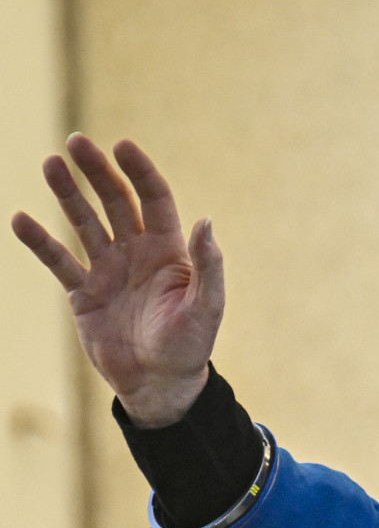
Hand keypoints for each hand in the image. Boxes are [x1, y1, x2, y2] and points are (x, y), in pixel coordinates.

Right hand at [13, 135, 222, 426]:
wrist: (158, 384)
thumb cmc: (190, 346)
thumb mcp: (206, 307)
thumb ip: (208, 265)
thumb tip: (206, 221)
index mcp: (170, 251)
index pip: (154, 200)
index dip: (139, 172)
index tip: (122, 146)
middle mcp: (137, 253)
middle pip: (114, 201)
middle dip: (97, 172)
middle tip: (75, 142)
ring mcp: (108, 269)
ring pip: (84, 222)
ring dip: (67, 194)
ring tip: (50, 163)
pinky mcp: (83, 291)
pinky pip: (58, 260)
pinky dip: (40, 241)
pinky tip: (21, 219)